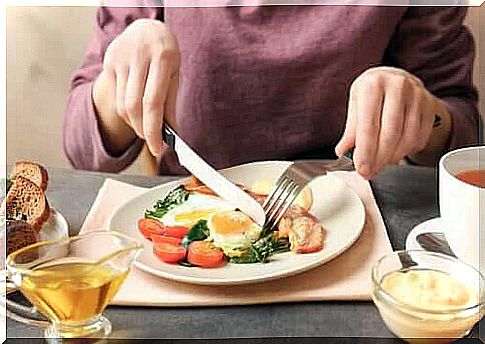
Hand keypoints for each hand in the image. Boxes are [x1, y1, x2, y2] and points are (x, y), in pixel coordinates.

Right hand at [93, 19, 179, 156]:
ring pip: (122, 105)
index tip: (158, 149)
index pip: (153, 103)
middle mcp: (138, 57)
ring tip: (145, 125)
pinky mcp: (108, 62)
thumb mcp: (175, 74)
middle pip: (134, 107)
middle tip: (152, 141)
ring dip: (134, 123)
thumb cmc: (165, 53)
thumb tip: (172, 135)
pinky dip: (126, 111)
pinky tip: (135, 111)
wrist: (147, 27)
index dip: (154, 130)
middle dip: (143, 130)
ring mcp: (120, 58)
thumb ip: (170, 104)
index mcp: (162, 58)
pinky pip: (115, 97)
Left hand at [335, 67, 439, 179]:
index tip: (362, 168)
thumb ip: (350, 131)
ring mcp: (417, 95)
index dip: (365, 152)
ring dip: (393, 157)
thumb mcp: (356, 105)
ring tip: (381, 163)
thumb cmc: (372, 93)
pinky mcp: (430, 105)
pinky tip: (396, 152)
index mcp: (373, 85)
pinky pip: (420, 137)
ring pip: (407, 138)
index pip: (369, 125)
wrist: (394, 78)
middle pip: (390, 134)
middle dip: (379, 159)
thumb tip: (343, 152)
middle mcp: (397, 86)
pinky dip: (407, 151)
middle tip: (370, 172)